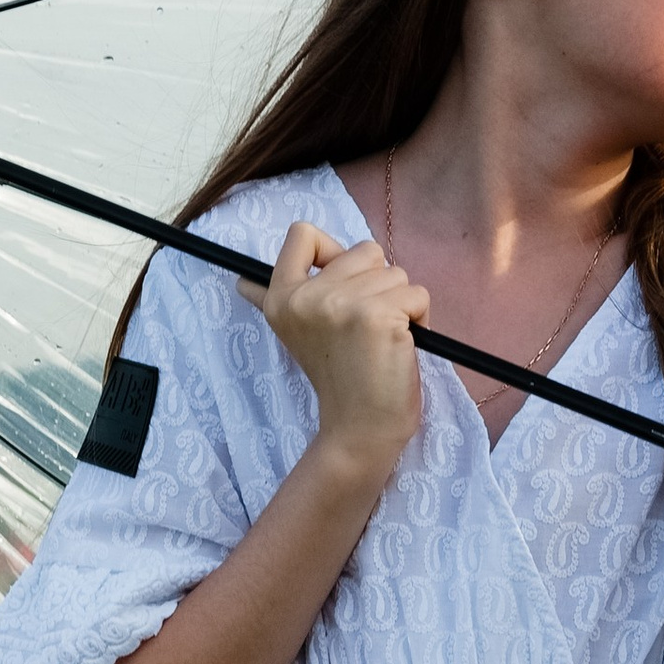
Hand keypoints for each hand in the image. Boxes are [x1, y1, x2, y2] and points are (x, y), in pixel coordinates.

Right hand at [238, 220, 426, 489]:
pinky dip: (420, 319)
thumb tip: (243, 280)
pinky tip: (401, 346)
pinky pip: (417, 294)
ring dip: (401, 304)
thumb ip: (271, 301)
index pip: (303, 234)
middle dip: (378, 283)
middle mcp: (306, 297)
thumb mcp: (296, 334)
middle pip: (365, 250)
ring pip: (396, 272)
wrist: (360, 429)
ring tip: (383, 340)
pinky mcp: (378, 315)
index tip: (341, 290)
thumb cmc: (339, 380)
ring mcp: (342, 304)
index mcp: (281, 298)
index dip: (333, 253)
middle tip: (366, 328)